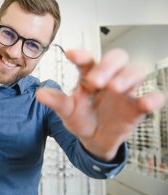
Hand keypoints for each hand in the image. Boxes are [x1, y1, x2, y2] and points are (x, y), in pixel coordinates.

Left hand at [36, 49, 164, 160]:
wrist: (93, 140)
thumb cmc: (80, 119)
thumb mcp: (67, 111)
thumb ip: (56, 102)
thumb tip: (39, 93)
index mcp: (89, 76)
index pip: (88, 60)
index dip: (81, 55)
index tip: (70, 54)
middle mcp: (109, 78)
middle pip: (117, 58)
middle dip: (107, 65)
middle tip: (94, 81)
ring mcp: (126, 91)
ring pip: (136, 71)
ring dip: (127, 76)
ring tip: (114, 88)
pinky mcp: (138, 107)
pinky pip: (154, 97)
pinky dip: (153, 99)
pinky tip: (145, 103)